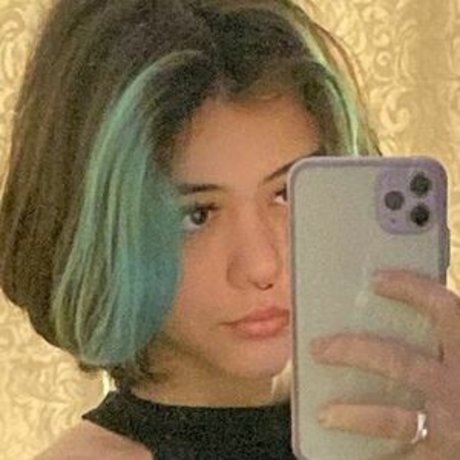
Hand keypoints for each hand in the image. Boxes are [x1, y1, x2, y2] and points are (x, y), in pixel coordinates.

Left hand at [310, 269, 459, 459]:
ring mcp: (452, 422)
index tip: (376, 280)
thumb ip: (448, 337)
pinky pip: (404, 458)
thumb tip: (420, 308)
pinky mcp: (445, 454)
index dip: (411, 290)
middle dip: (352, 354)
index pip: (444, 309)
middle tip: (318, 348)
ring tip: (323, 415)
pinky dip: (378, 459)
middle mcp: (459, 383)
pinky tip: (351, 456)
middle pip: (399, 361)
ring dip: (354, 416)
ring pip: (394, 419)